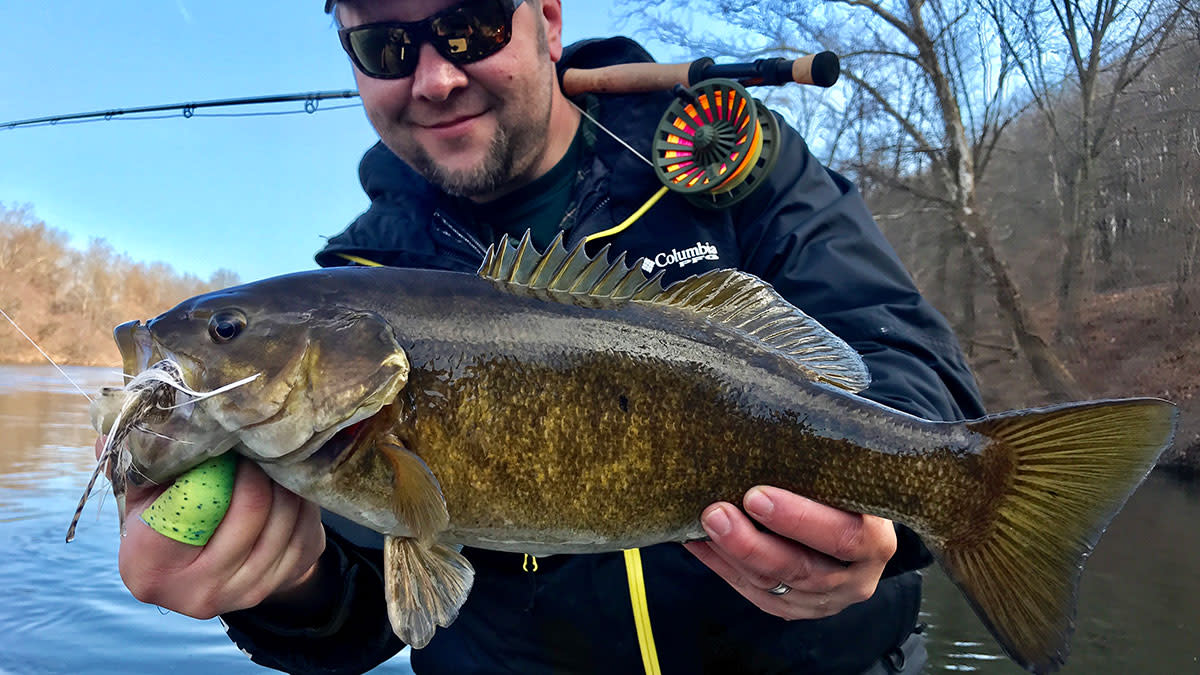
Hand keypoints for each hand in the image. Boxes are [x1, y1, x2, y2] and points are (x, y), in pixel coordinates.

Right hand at [95, 437, 326, 619]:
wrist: (209, 569)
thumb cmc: (169, 520)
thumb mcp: (142, 498)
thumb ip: (135, 468)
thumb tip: (121, 430)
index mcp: (150, 569)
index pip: (188, 511)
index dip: (209, 472)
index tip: (218, 444)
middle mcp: (199, 593)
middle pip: (249, 513)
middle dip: (255, 468)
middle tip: (253, 440)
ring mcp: (246, 592)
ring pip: (285, 517)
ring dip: (282, 480)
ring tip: (271, 455)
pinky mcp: (285, 581)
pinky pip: (306, 527)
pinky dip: (301, 498)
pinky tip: (287, 481)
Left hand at [684, 485, 895, 619]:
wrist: (856, 519)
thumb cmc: (846, 486)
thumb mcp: (848, 475)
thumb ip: (822, 464)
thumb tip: (771, 425)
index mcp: (876, 541)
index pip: (843, 536)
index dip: (799, 520)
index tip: (756, 496)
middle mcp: (856, 578)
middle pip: (801, 570)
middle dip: (751, 543)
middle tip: (715, 513)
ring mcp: (825, 600)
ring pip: (772, 586)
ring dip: (730, 555)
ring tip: (701, 525)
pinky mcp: (795, 608)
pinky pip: (753, 593)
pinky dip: (722, 567)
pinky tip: (697, 543)